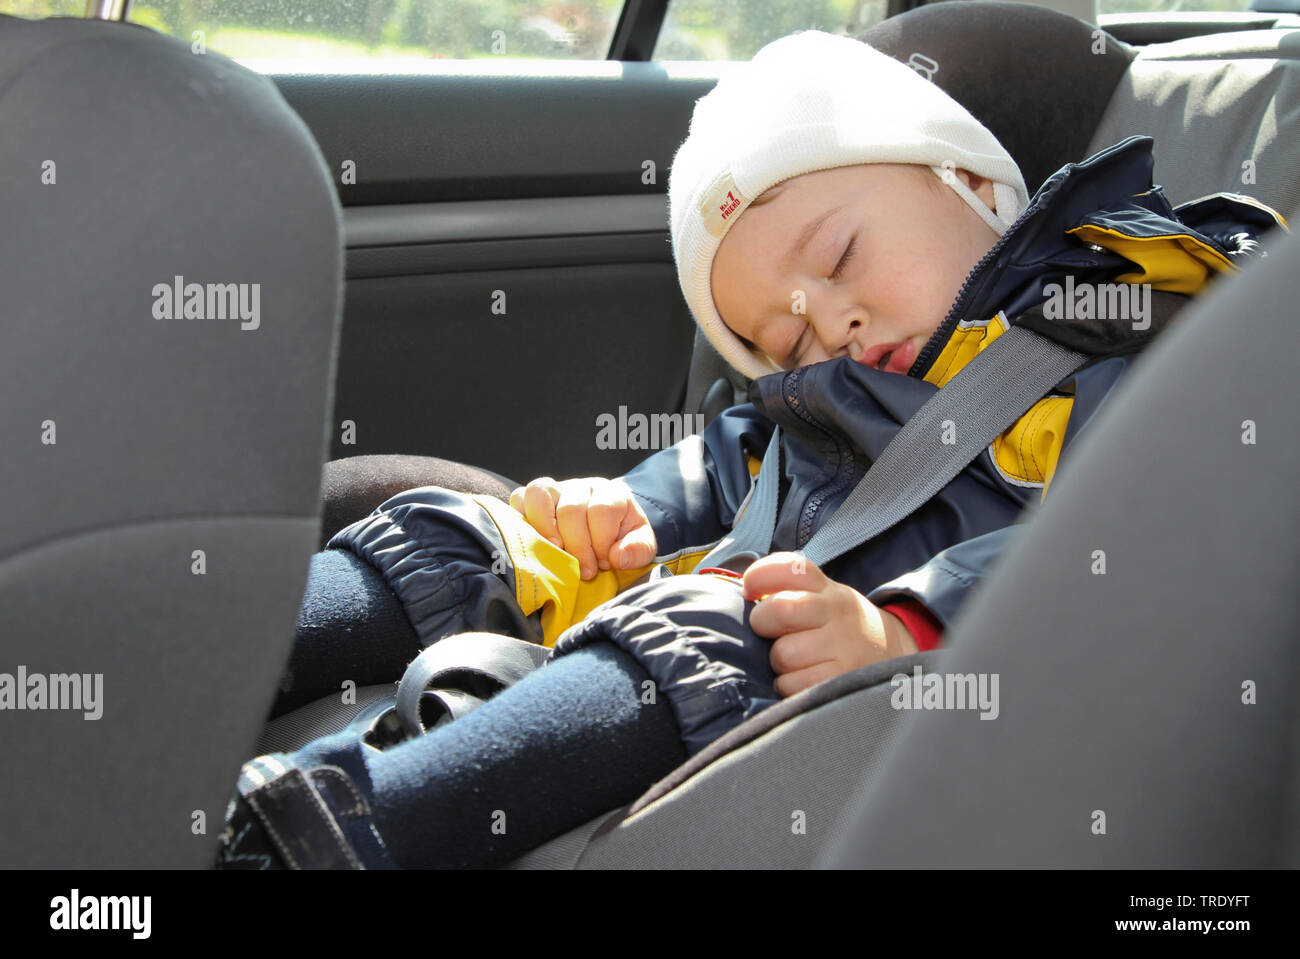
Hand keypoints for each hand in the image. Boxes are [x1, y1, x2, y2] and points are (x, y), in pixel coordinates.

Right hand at [509, 476, 657, 579]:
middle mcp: (581, 487)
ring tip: (557, 552)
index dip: (601, 542)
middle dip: (578, 547)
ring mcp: (556, 490)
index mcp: (610, 493)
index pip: (602, 511)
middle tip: (585, 570)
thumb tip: (618, 557)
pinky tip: (537, 543)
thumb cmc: (621, 539)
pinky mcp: (533, 499)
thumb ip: (639, 550)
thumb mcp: (641, 546)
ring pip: (540, 494)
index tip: (604, 564)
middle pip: (571, 509)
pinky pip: (519, 498)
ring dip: (546, 529)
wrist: (606, 530)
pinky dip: (523, 520)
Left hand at [743, 552, 916, 697]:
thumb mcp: (824, 598)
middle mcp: (836, 612)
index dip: (760, 576)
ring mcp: (843, 646)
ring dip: (778, 662)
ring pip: (783, 653)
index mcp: (826, 589)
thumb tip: (740, 593)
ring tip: (792, 661)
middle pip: (781, 609)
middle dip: (762, 623)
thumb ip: (788, 590)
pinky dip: (788, 685)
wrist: (893, 655)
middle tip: (767, 632)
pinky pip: (793, 684)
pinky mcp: (842, 679)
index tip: (749, 590)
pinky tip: (801, 679)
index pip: (790, 567)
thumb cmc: (838, 627)